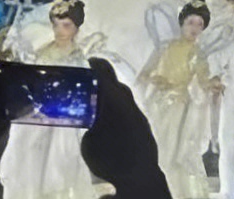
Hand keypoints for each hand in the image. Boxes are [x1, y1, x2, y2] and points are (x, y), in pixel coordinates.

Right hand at [79, 60, 170, 198]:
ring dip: (113, 97)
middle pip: (118, 87)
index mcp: (115, 104)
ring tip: (97, 102)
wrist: (138, 174)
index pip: (107, 78)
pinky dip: (119, 110)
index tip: (91, 60)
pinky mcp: (144, 126)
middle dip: (106, 82)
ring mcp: (139, 116)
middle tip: (91, 82)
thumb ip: (91, 125)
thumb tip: (92, 119)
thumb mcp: (90, 142)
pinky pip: (129, 111)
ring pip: (125, 100)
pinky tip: (110, 120)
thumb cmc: (110, 158)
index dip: (99, 67)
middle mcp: (130, 105)